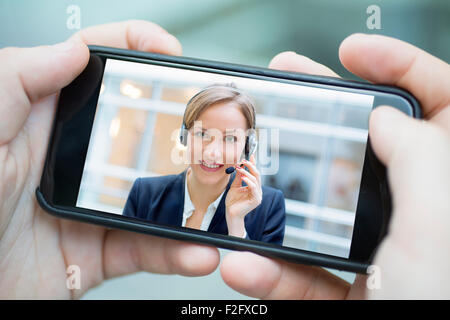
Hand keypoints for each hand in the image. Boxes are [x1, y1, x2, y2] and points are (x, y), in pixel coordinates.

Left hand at [0, 20, 219, 298]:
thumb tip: (73, 51)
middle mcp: (73, 158)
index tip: (169, 52)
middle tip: (213, 126)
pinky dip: (174, 251)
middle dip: (181, 124)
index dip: (134, 48)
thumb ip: (15, 83)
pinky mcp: (99, 249)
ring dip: (190, 199)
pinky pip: (147, 248)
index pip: (94, 68)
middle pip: (138, 129)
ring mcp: (91, 204)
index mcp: (43, 122)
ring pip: (153, 192)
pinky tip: (194, 251)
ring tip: (215, 199)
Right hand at [220, 34, 449, 298]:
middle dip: (323, 116)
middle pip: (371, 147)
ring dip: (279, 206)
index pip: (444, 102)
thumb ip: (418, 155)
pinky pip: (312, 276)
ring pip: (328, 213)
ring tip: (243, 183)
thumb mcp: (441, 221)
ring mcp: (389, 256)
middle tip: (283, 93)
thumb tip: (385, 119)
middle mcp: (426, 215)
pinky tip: (247, 267)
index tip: (352, 54)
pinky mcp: (360, 294)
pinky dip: (276, 274)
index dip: (402, 66)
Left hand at [225, 154, 262, 236]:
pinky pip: (253, 187)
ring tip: (239, 169)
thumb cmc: (233, 202)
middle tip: (243, 161)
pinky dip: (248, 181)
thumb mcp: (235, 186)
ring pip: (255, 180)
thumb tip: (240, 167)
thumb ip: (238, 178)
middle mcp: (257, 190)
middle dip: (251, 166)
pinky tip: (243, 177)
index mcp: (254, 187)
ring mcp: (258, 195)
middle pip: (257, 175)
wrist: (231, 213)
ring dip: (247, 172)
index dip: (253, 164)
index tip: (250, 156)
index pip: (255, 174)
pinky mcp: (256, 200)